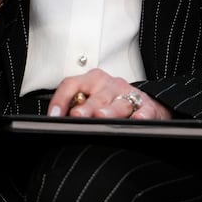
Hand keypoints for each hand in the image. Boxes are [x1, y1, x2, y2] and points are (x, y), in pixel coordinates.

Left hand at [49, 68, 171, 119]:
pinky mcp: (147, 105)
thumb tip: (58, 121)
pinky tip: (136, 119)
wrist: (147, 103)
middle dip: (86, 107)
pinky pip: (144, 110)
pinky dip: (141, 115)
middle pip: (95, 96)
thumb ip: (75, 106)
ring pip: (118, 103)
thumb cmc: (112, 103)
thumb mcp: (92, 99)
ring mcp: (129, 94)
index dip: (61, 99)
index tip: (54, 116)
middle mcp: (109, 85)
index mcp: (92, 80)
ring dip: (110, 110)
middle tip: (77, 115)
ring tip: (101, 117)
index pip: (72, 85)